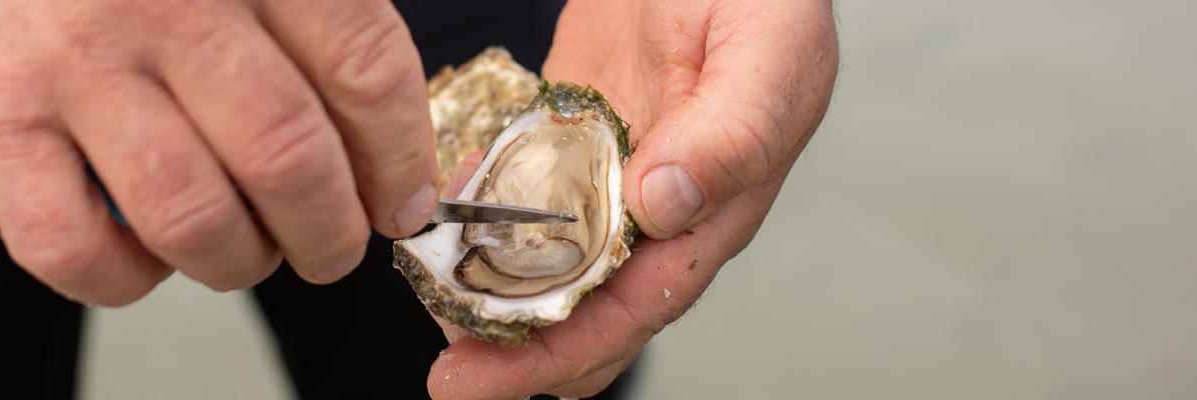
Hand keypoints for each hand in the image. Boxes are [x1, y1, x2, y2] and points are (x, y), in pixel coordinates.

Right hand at [0, 0, 440, 304]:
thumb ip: (289, 13)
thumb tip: (371, 134)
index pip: (363, 66)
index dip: (398, 156)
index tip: (401, 201)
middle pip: (292, 156)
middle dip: (329, 232)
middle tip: (329, 247)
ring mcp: (75, 57)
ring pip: (195, 216)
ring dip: (237, 262)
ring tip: (240, 254)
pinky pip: (73, 244)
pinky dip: (122, 279)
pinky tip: (138, 257)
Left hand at [426, 0, 838, 397]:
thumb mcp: (765, 58)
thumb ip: (729, 137)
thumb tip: (664, 208)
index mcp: (713, 210)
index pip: (636, 307)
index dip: (566, 353)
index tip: (498, 382)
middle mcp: (657, 208)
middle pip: (584, 306)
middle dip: (515, 348)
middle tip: (449, 372)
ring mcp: (611, 173)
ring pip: (546, 260)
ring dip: (489, 288)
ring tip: (431, 295)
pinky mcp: (575, 133)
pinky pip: (522, 187)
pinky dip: (482, 207)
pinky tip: (446, 213)